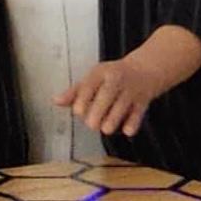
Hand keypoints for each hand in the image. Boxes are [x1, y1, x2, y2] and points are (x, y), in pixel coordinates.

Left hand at [59, 55, 173, 138]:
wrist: (145, 69)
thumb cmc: (113, 76)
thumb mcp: (93, 78)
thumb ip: (75, 92)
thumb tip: (56, 101)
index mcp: (100, 73)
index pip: (90, 85)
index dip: (83, 99)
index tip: (78, 112)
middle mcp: (116, 80)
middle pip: (106, 95)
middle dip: (98, 112)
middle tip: (91, 125)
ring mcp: (130, 90)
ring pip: (122, 105)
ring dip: (113, 119)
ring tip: (106, 129)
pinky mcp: (142, 101)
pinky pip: (138, 113)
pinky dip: (133, 123)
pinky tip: (127, 131)